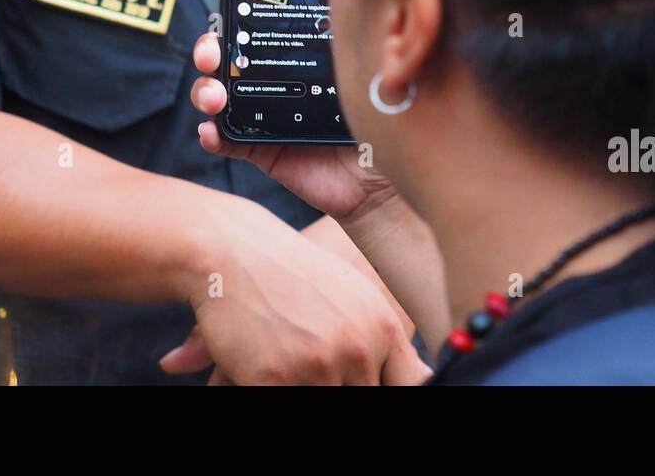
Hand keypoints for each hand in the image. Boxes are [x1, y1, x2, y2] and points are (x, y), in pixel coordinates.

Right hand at [159, 194, 429, 384]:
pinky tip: (260, 368)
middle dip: (337, 384)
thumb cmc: (291, 274)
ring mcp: (318, 366)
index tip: (372, 381)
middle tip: (314, 362)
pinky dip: (268, 387)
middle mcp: (358, 348)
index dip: (390, 390)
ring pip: (324, 400)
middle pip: (363, 396)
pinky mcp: (275, 380)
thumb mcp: (352, 297)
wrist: (233, 251)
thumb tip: (422, 379)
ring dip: (301, 385)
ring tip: (286, 359)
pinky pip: (281, 403)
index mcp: (382, 329)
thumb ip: (380, 341)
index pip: (411, 384)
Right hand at [189, 32, 396, 221]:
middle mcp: (273, 86)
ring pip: (218, 99)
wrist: (379, 177)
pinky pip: (228, 143)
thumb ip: (350, 50)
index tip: (226, 21)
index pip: (256, 35)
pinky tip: (210, 132)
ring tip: (215, 99)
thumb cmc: (375, 120)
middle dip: (209, 53)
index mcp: (294, 62)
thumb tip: (340, 12)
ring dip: (205, 93)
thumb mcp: (364, 77)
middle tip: (212, 57)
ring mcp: (262, 118)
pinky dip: (212, 137)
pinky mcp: (261, 151)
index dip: (233, 25)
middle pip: (227, 62)